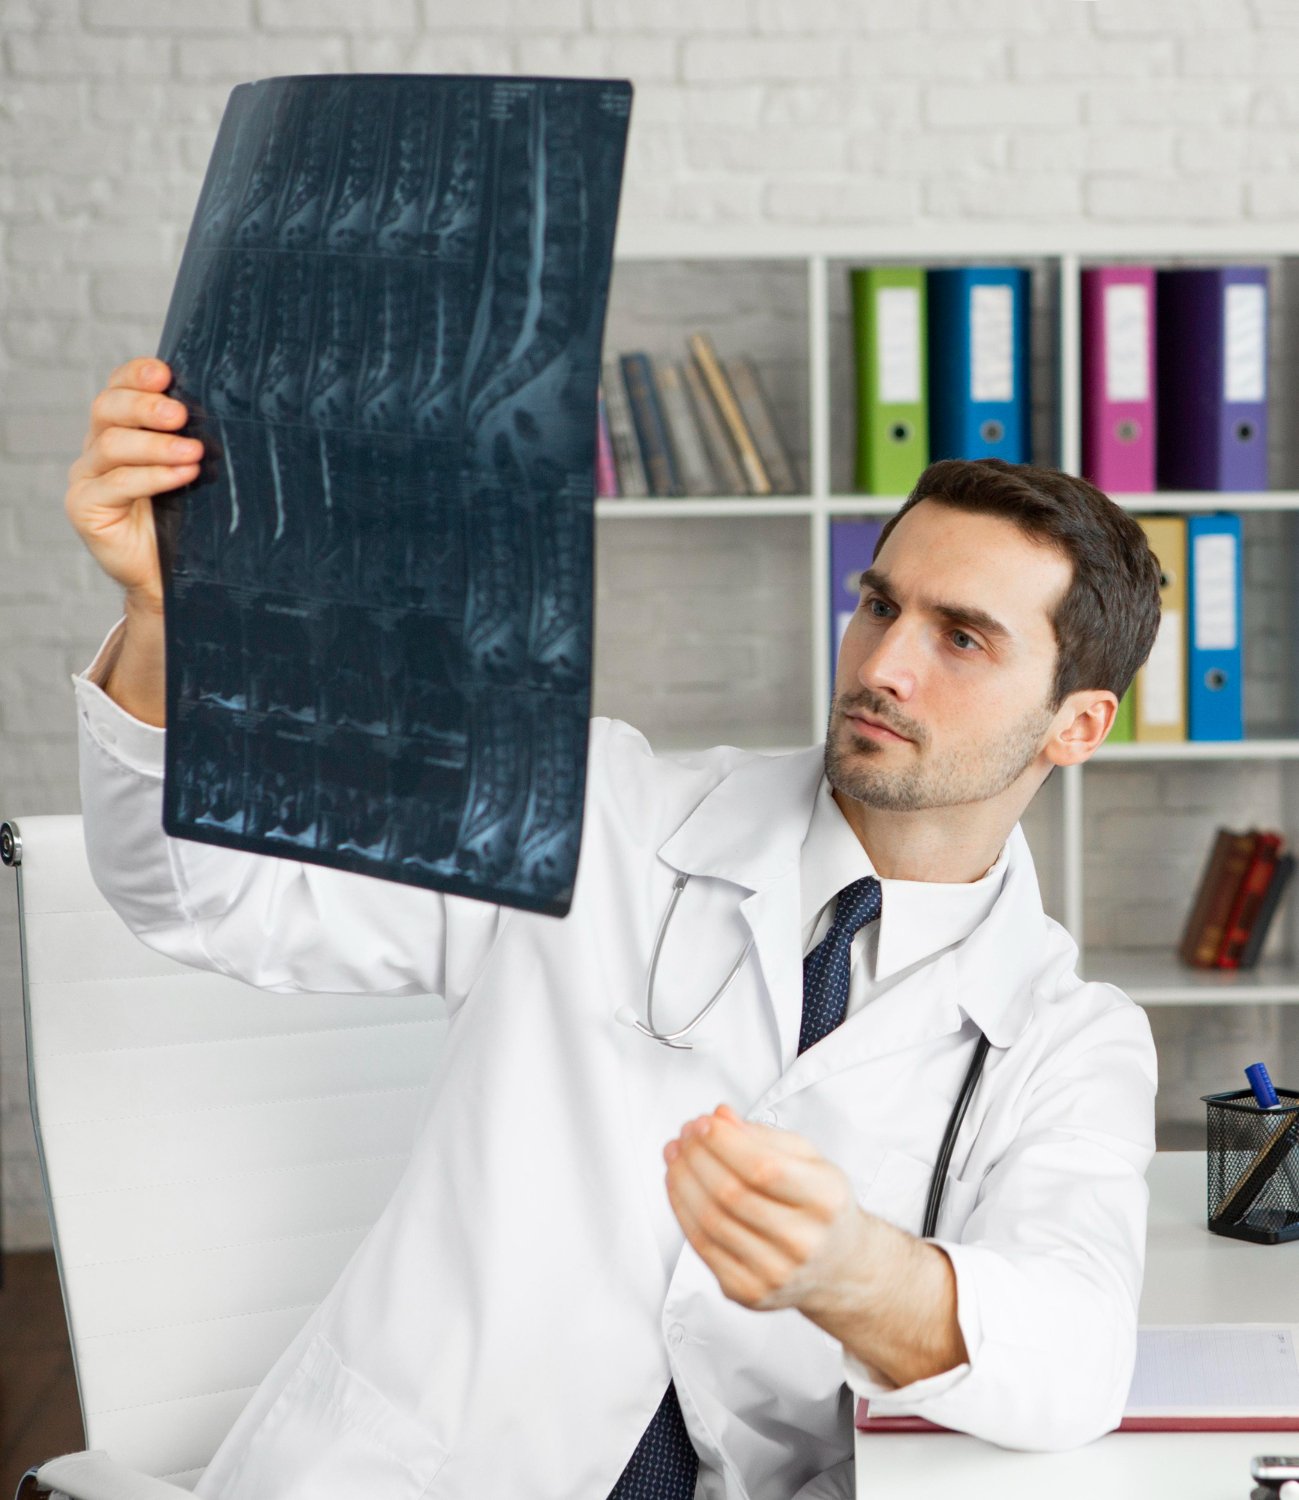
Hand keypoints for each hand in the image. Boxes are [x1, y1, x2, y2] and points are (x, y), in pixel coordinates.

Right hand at [65, 357, 202, 611]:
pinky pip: (116, 484)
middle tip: (180, 414)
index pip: (118, 389)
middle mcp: (97, 450)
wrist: (172, 577)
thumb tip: (224, 407)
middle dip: (144, 406)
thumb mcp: (190, 472)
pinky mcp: (85, 507)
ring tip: (192, 452)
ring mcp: (86, 478)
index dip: (136, 375)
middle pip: (107, 409)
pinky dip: (152, 477)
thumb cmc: (186, 521)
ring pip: (112, 446)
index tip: (164, 373)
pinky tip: (181, 475)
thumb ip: (189, 440)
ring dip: (156, 445)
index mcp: (119, 432)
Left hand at [663, 1103, 967, 1386]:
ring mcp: (775, 1272)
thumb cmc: (821, 1206)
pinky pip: (702, 1247)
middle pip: (731, 1194)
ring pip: (711, 1221)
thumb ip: (764, 1135)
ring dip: (683, 1180)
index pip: (764, 1169)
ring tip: (675, 1154)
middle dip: (698, 1157)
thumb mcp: (809, 1160)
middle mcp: (804, 1242)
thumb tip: (719, 1118)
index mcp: (825, 1201)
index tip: (704, 1122)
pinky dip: (682, 1211)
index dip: (725, 1143)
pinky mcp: (749, 1292)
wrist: (839, 1266)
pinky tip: (678, 1186)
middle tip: (685, 1134)